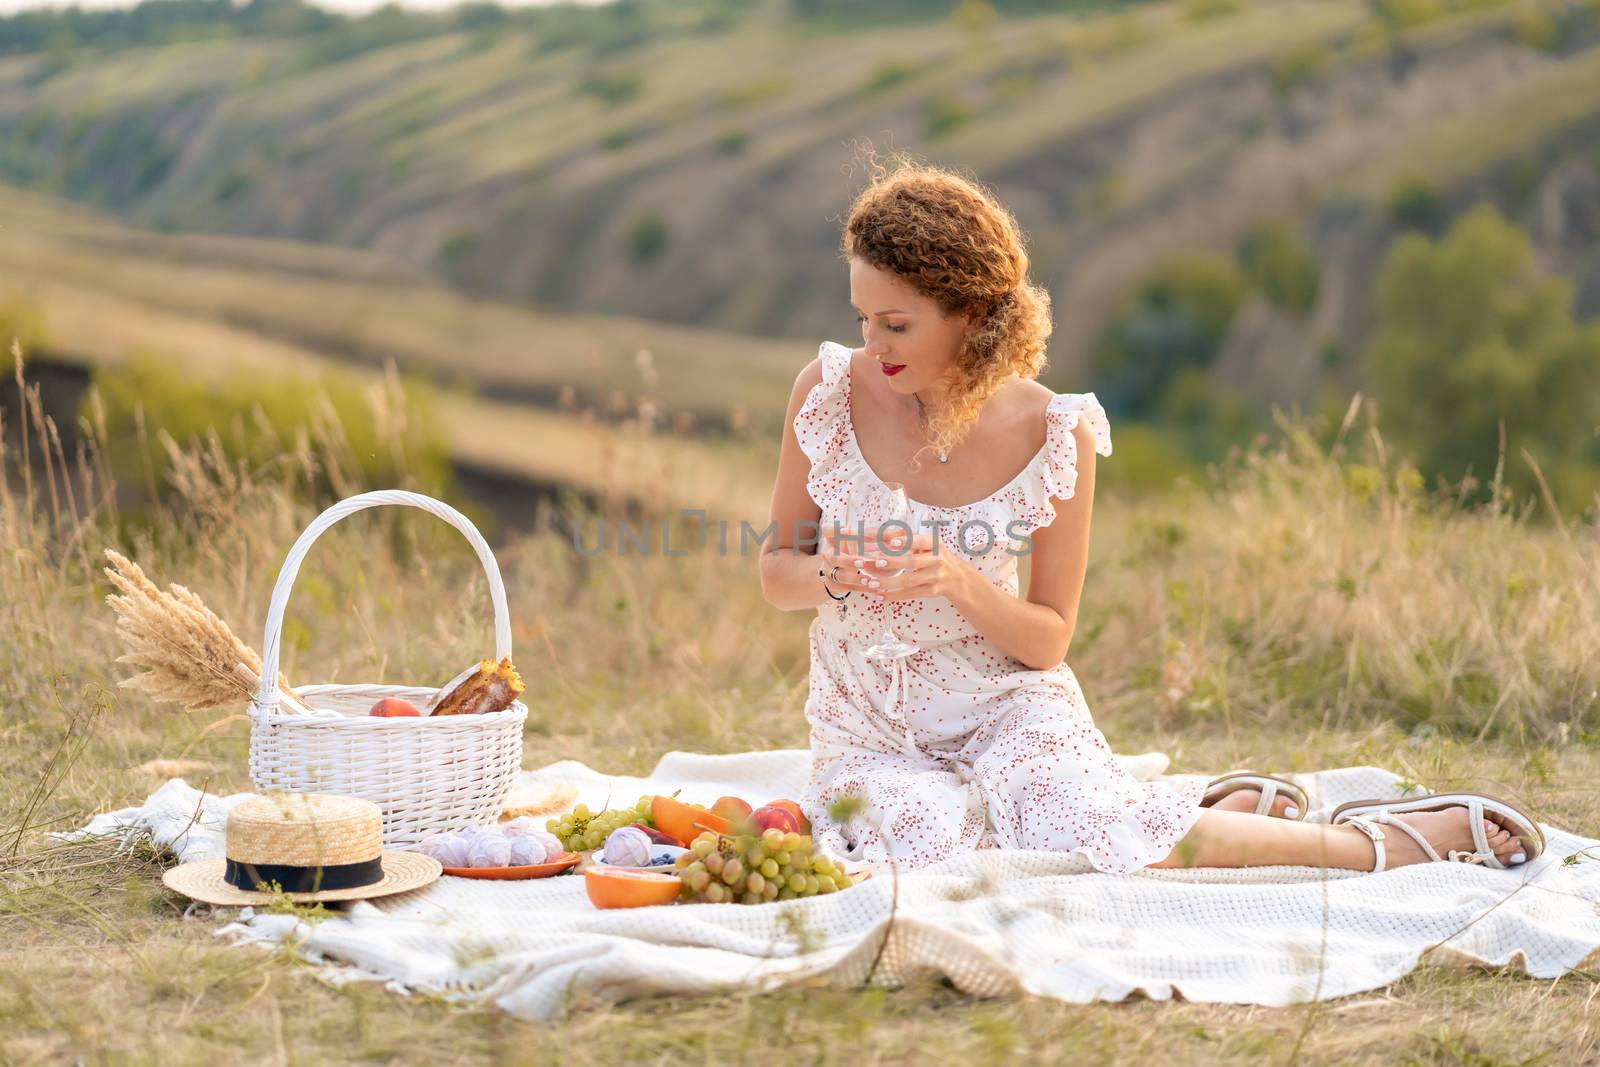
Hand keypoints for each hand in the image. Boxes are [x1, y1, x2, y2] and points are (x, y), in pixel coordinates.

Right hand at [817, 528, 901, 594]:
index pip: (828, 530)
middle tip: (863, 563)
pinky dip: (859, 588)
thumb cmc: (862, 547)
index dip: (836, 530)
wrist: (848, 568)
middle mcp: (827, 553)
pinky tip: (874, 588)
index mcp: (833, 538)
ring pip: (838, 575)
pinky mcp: (832, 584)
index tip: (849, 529)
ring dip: (854, 578)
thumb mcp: (870, 539)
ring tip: (869, 580)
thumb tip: (902, 532)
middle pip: (833, 557)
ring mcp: (828, 569)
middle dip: (848, 560)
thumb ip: (884, 535)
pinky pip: (845, 588)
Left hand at [852, 533, 974, 603]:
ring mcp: (935, 576)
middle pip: (912, 561)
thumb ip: (908, 539)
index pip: (920, 541)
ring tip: (871, 583)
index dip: (906, 541)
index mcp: (934, 544)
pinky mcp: (932, 591)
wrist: (958, 578)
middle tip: (874, 562)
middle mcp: (937, 559)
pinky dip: (894, 596)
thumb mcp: (928, 544)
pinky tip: (880, 595)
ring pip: (909, 581)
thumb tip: (882, 535)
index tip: (890, 542)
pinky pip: (910, 594)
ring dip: (888, 583)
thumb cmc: (935, 556)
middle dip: (892, 562)